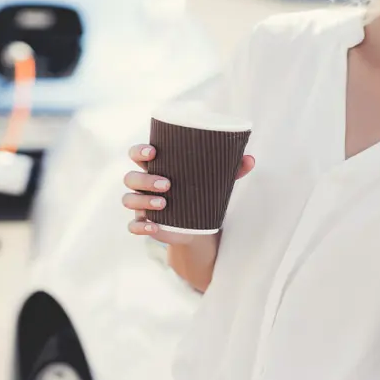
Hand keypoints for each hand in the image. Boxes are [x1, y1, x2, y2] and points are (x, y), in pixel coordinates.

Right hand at [122, 144, 255, 245]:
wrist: (197, 224)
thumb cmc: (201, 192)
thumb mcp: (214, 180)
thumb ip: (231, 169)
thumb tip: (250, 160)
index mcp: (156, 167)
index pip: (136, 154)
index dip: (139, 151)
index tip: (153, 152)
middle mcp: (143, 184)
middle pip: (131, 177)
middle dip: (145, 179)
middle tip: (168, 184)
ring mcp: (141, 205)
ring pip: (129, 199)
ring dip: (142, 201)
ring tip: (163, 204)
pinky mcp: (144, 224)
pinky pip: (133, 226)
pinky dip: (140, 227)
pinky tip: (154, 227)